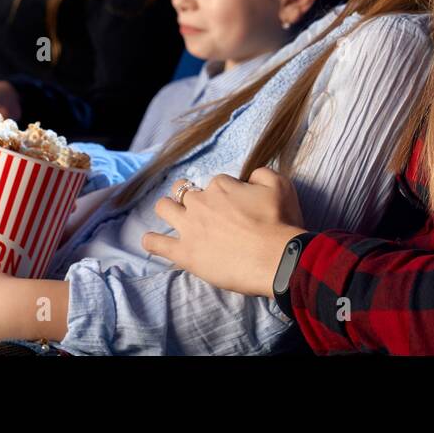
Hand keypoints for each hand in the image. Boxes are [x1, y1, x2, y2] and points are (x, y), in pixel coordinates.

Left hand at [143, 167, 307, 297]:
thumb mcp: (280, 185)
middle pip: (184, 191)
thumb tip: (250, 176)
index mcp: (221, 185)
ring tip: (174, 217)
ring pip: (164, 208)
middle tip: (201, 210)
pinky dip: (152, 241)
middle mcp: (201, 202)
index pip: (215, 183)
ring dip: (167, 209)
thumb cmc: (281, 222)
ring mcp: (190, 227)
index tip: (234, 206)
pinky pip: (157, 243)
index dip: (224, 193)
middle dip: (188, 195)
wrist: (277, 259)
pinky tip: (152, 241)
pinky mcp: (185, 253)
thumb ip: (262, 174)